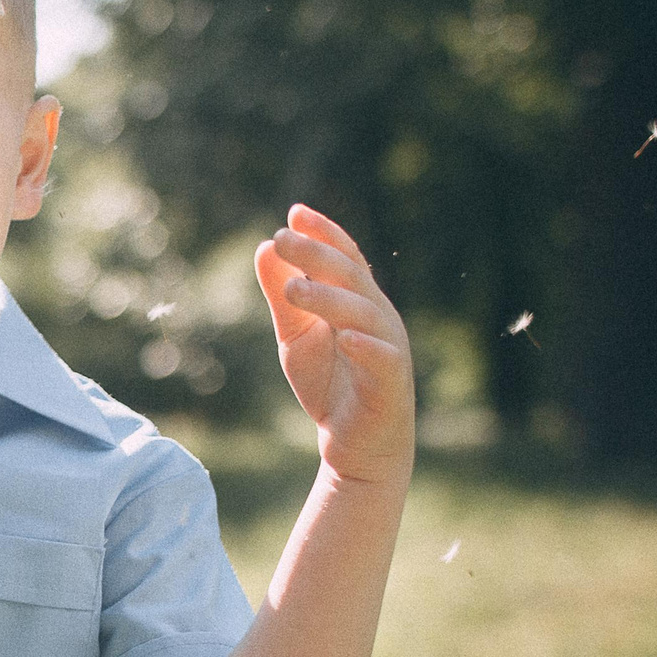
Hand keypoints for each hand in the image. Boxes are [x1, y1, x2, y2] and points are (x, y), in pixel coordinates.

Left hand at [254, 204, 415, 485]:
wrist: (355, 444)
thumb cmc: (330, 383)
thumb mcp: (296, 335)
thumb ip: (282, 295)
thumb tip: (266, 246)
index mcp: (357, 300)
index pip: (345, 257)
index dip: (324, 233)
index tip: (295, 212)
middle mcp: (378, 316)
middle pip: (351, 277)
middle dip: (317, 256)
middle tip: (283, 240)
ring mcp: (388, 347)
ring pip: (363, 313)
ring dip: (328, 297)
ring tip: (293, 290)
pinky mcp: (391, 382)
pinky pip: (381, 358)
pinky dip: (365, 345)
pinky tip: (345, 336)